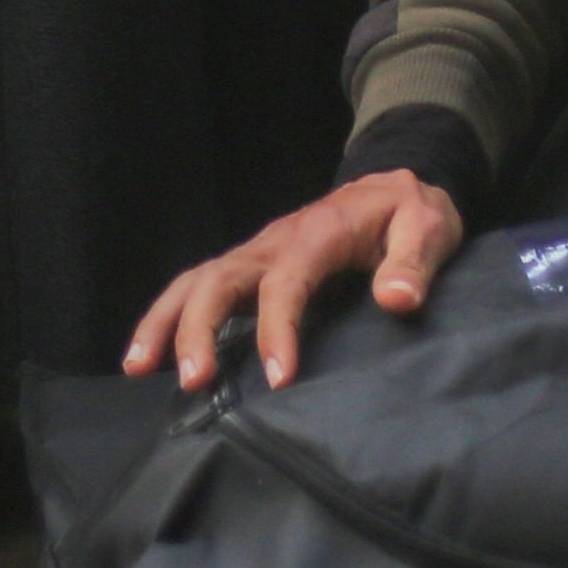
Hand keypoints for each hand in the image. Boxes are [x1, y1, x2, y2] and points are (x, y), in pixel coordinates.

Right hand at [125, 170, 465, 392]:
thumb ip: (415, 261)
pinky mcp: (249, 267)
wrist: (389, 187)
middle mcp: (274, 242)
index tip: (277, 377)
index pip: (285, 281)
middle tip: (192, 380)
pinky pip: (200, 287)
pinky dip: (169, 317)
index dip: (276, 328)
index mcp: (316, 234)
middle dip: (199, 327)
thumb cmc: (408, 213)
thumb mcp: (428, 226)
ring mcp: (256, 253)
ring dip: (165, 321)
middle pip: (220, 278)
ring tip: (139, 367)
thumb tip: (397, 298)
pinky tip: (150, 355)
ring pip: (196, 281)